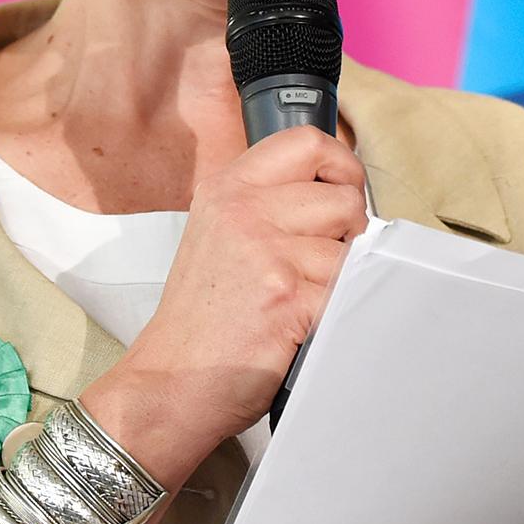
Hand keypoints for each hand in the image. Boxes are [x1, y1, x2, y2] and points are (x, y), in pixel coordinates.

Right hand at [83, 127, 366, 474]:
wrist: (171, 381)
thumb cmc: (202, 317)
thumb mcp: (218, 234)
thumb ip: (267, 202)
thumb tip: (339, 189)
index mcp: (227, 188)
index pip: (308, 142)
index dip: (341, 166)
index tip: (342, 193)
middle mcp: (244, 211)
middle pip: (344, 196)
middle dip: (348, 232)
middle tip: (319, 263)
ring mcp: (266, 253)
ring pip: (352, 247)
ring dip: (339, 278)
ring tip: (300, 300)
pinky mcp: (288, 298)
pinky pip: (347, 290)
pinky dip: (333, 312)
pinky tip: (298, 325)